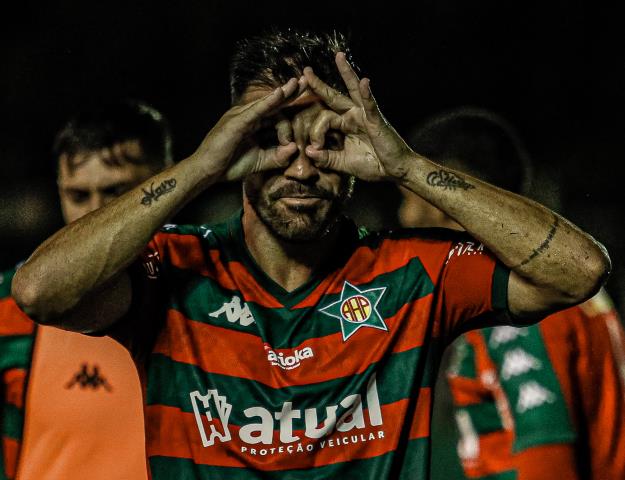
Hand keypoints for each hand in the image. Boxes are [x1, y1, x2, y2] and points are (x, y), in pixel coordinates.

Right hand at [191, 77, 303, 181]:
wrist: (207, 171)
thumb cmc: (229, 165)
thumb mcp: (260, 161)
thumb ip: (278, 156)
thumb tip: (295, 147)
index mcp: (253, 123)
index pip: (275, 112)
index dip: (290, 107)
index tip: (306, 105)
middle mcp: (247, 115)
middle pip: (273, 102)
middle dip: (290, 92)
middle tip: (306, 80)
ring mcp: (241, 116)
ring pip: (267, 104)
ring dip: (283, 93)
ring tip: (297, 83)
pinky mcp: (237, 122)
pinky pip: (256, 110)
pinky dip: (269, 101)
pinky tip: (280, 93)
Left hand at [303, 53, 414, 181]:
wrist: (394, 171)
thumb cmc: (372, 165)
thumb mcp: (343, 163)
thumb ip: (326, 158)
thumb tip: (307, 151)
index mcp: (345, 125)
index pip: (323, 118)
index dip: (315, 131)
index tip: (315, 147)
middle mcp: (353, 116)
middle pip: (333, 96)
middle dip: (319, 84)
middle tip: (305, 71)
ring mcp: (365, 115)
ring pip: (353, 91)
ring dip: (346, 73)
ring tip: (339, 57)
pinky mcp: (377, 121)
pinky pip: (371, 105)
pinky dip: (367, 94)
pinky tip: (364, 82)